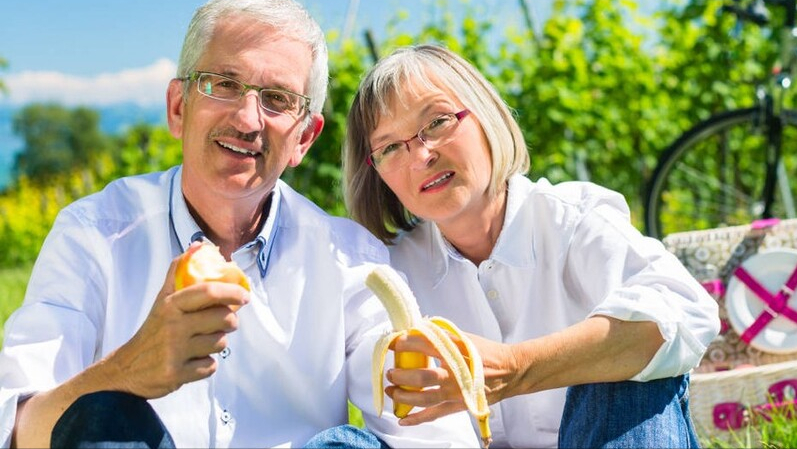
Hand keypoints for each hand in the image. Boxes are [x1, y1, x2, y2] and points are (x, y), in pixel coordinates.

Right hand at [102, 250, 249, 397]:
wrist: (127, 369)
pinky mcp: (177, 374)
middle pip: (223, 319)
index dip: (232, 292)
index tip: (244, 296)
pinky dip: (207, 365)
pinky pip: (211, 366)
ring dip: (218, 343)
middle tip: (225, 322)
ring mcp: (175, 351)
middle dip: (230, 321)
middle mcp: (173, 326)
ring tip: (204, 342)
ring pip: (220, 343)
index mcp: (171, 305)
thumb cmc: (154, 330)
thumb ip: (179, 272)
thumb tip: (198, 245)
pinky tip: (194, 360)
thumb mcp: (162, 300)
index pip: (208, 292)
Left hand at [386, 331, 517, 425]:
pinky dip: (417, 419)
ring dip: (403, 395)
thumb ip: (443, 335)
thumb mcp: (466, 337)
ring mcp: (457, 393)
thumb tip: (418, 328)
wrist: (509, 372)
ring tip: (391, 389)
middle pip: (423, 377)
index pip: (426, 346)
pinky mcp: (458, 406)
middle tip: (391, 371)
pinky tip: (402, 419)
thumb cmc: (487, 353)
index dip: (407, 343)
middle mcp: (456, 374)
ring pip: (425, 398)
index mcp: (458, 353)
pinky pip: (434, 415)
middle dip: (401, 375)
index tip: (394, 343)